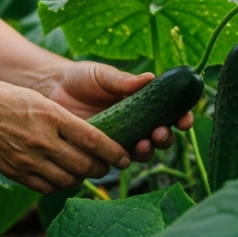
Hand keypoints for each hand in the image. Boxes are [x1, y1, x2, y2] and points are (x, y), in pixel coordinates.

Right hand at [0, 80, 136, 193]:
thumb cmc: (3, 98)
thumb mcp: (38, 99)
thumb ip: (64, 120)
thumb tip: (91, 139)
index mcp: (51, 115)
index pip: (94, 140)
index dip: (114, 152)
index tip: (125, 157)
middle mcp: (42, 140)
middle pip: (84, 165)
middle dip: (101, 169)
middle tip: (106, 166)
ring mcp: (27, 159)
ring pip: (68, 180)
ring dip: (81, 178)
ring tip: (83, 171)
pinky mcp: (15, 173)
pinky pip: (47, 187)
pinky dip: (59, 185)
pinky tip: (61, 176)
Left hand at [35, 61, 194, 163]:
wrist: (53, 89)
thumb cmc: (82, 78)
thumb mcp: (103, 75)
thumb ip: (124, 80)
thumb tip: (151, 78)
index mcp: (143, 104)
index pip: (169, 113)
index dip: (180, 117)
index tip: (184, 120)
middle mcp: (136, 124)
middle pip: (160, 137)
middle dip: (165, 138)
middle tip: (160, 133)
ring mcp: (120, 140)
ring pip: (142, 152)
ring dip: (147, 151)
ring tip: (142, 144)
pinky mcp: (101, 152)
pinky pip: (115, 161)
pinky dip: (121, 159)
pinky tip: (120, 155)